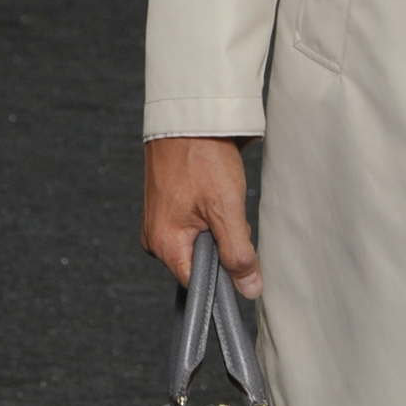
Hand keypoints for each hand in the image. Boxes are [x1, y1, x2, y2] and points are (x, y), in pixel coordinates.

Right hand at [144, 134, 260, 298]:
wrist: (189, 117)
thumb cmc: (201, 157)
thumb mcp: (226, 209)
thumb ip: (238, 253)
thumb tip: (249, 288)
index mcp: (163, 243)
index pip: (197, 283)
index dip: (223, 275)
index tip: (241, 257)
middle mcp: (155, 237)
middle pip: (200, 263)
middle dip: (223, 246)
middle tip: (231, 216)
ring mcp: (160, 221)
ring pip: (201, 242)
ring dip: (219, 229)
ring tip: (221, 199)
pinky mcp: (168, 207)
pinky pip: (195, 225)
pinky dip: (212, 216)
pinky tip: (215, 195)